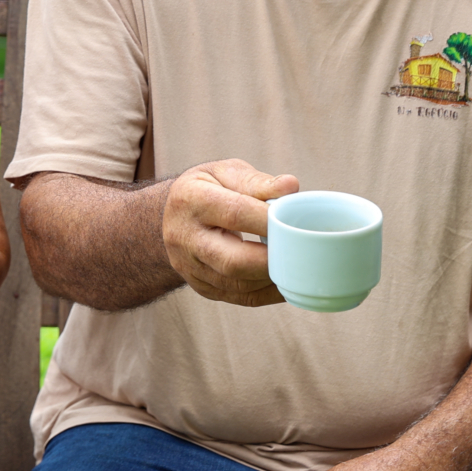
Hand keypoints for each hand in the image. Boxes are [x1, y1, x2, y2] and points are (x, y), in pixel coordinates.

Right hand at [162, 159, 296, 306]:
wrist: (169, 215)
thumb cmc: (207, 189)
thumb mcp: (225, 173)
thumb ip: (257, 182)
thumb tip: (291, 187)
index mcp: (190, 199)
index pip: (235, 213)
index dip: (270, 221)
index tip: (297, 221)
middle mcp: (183, 236)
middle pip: (233, 261)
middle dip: (272, 260)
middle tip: (301, 254)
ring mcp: (188, 266)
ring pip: (237, 285)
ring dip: (272, 279)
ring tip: (298, 267)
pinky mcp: (199, 286)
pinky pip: (238, 297)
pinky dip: (267, 293)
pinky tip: (285, 282)